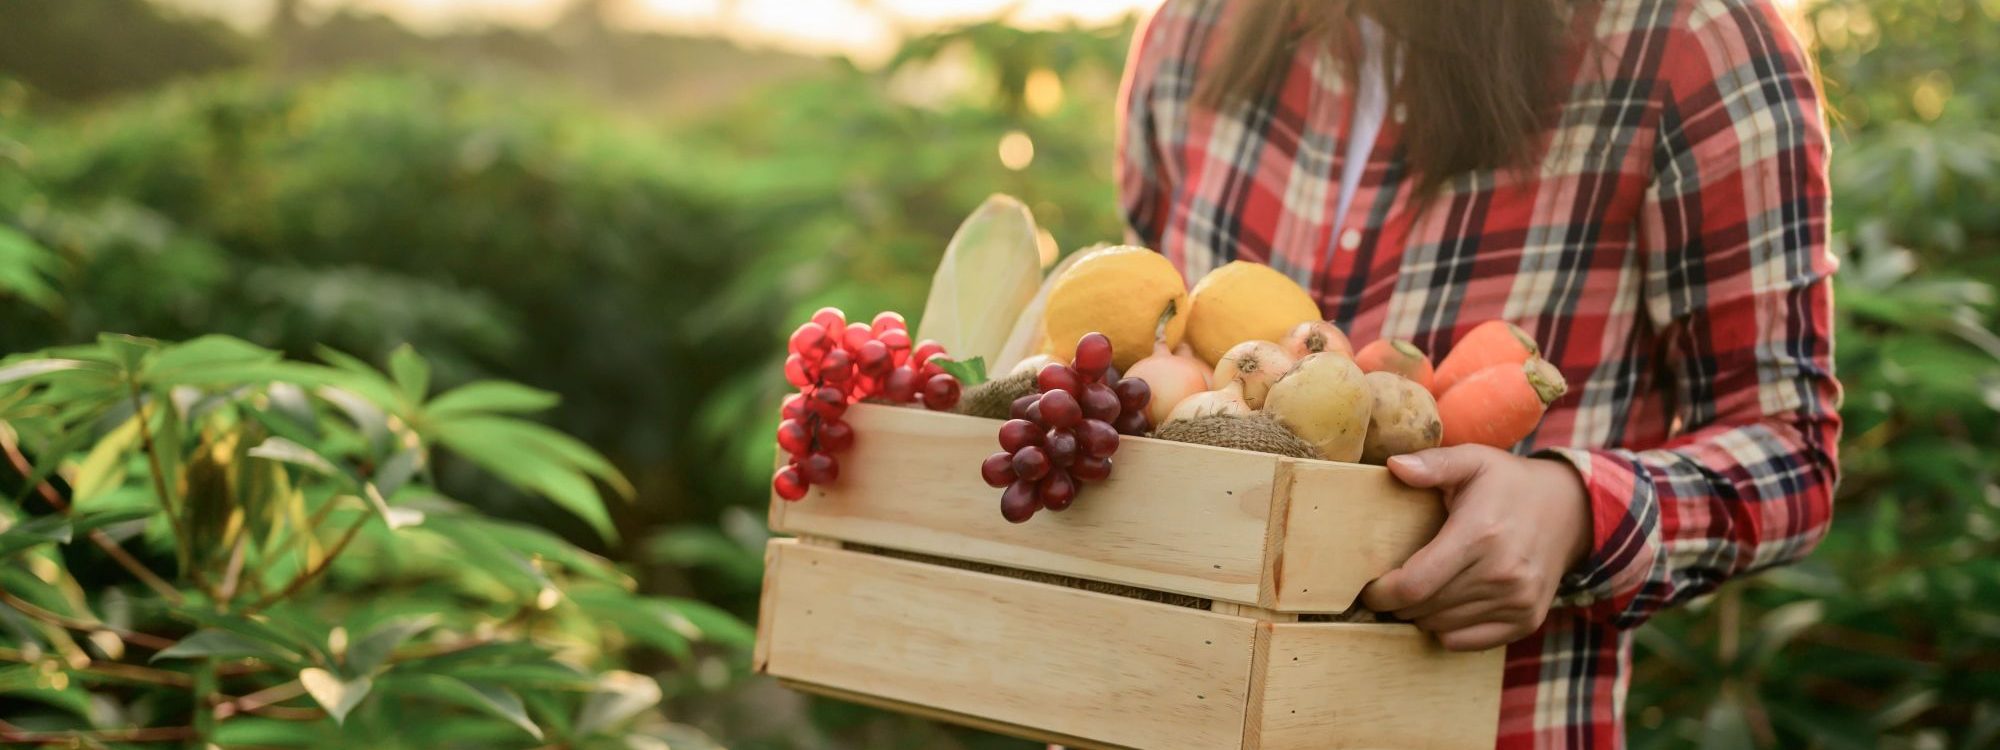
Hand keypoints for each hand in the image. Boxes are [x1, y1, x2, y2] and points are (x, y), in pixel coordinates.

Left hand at [1359, 445, 1592, 650]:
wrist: (1571, 511)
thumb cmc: (1509, 484)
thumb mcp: (1474, 461)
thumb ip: (1433, 464)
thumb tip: (1393, 465)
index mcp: (1480, 535)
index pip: (1415, 584)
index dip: (1383, 593)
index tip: (1370, 587)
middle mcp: (1501, 573)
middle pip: (1424, 609)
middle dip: (1397, 602)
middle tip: (1390, 587)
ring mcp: (1517, 601)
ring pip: (1441, 627)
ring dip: (1421, 614)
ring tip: (1419, 590)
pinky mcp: (1526, 620)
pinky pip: (1465, 641)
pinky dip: (1446, 629)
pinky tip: (1446, 604)